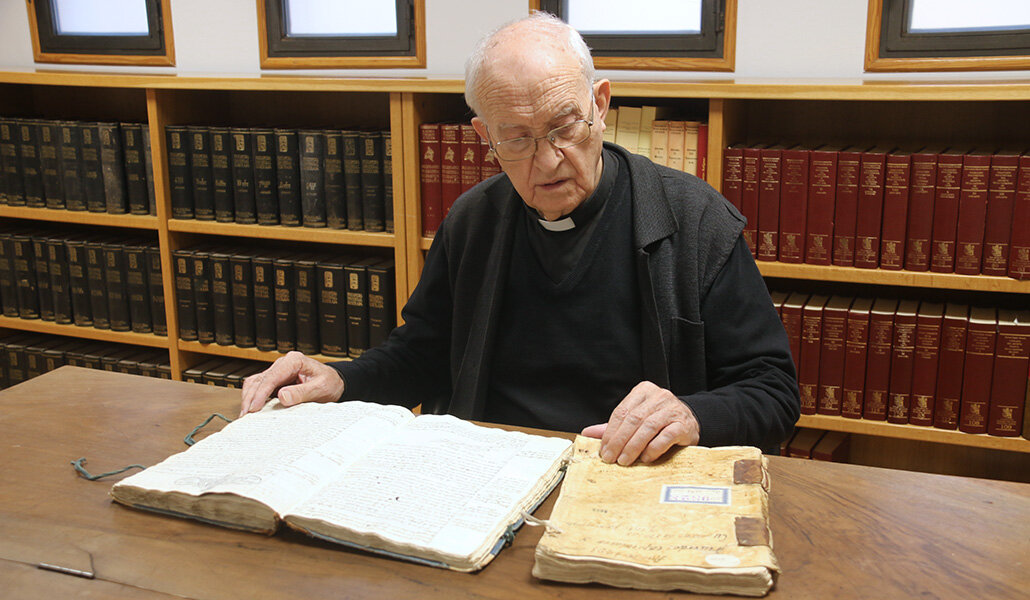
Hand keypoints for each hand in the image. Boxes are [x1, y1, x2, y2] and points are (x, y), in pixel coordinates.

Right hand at [239, 351, 344, 416]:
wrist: (335, 382)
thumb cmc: (330, 383)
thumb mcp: (321, 389)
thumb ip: (302, 392)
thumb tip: (282, 396)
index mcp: (294, 361)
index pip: (272, 376)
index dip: (261, 393)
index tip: (255, 407)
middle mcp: (283, 364)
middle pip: (260, 379)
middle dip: (251, 398)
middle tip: (246, 415)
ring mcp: (278, 371)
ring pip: (255, 382)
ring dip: (249, 398)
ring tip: (245, 415)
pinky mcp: (276, 380)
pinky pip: (259, 387)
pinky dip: (253, 398)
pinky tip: (251, 410)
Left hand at [581, 381, 699, 464]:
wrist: (691, 422)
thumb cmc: (659, 421)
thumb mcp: (636, 420)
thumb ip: (615, 426)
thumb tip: (588, 433)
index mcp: (643, 391)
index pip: (621, 412)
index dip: (610, 432)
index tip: (603, 450)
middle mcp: (659, 397)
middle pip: (633, 419)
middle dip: (619, 441)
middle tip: (611, 458)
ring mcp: (672, 409)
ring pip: (648, 427)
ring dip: (633, 446)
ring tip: (624, 461)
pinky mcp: (684, 424)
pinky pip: (666, 436)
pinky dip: (653, 448)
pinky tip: (645, 458)